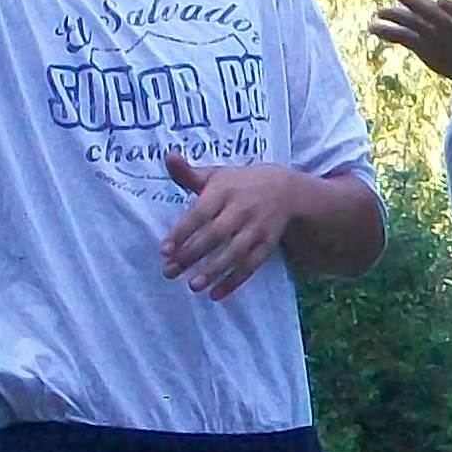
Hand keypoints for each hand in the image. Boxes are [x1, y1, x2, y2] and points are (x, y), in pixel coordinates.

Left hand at [161, 156, 297, 299]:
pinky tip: (216, 294)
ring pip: (235, 252)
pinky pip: (251, 265)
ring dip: (214, 271)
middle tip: (169, 272)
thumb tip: (168, 156)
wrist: (286, 190)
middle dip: (192, 255)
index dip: (182, 232)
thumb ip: (189, 173)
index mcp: (225, 190)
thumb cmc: (239, 184)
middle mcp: (242, 209)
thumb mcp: (216, 175)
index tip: (164, 250)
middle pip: (215, 234)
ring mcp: (257, 228)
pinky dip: (235, 281)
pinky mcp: (268, 244)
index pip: (200, 213)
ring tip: (193, 286)